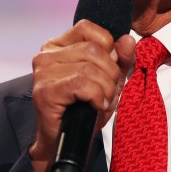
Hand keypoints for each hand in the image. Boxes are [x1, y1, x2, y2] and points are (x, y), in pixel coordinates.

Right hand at [29, 21, 135, 171]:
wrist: (67, 142)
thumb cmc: (85, 109)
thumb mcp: (109, 80)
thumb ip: (121, 58)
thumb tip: (128, 39)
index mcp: (58, 45)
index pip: (89, 29)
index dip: (108, 48)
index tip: (110, 70)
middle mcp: (46, 55)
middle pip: (93, 51)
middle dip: (111, 74)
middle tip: (110, 93)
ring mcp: (42, 73)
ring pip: (89, 69)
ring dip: (106, 89)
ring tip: (103, 101)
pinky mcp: (45, 92)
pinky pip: (81, 85)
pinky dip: (97, 96)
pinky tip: (97, 106)